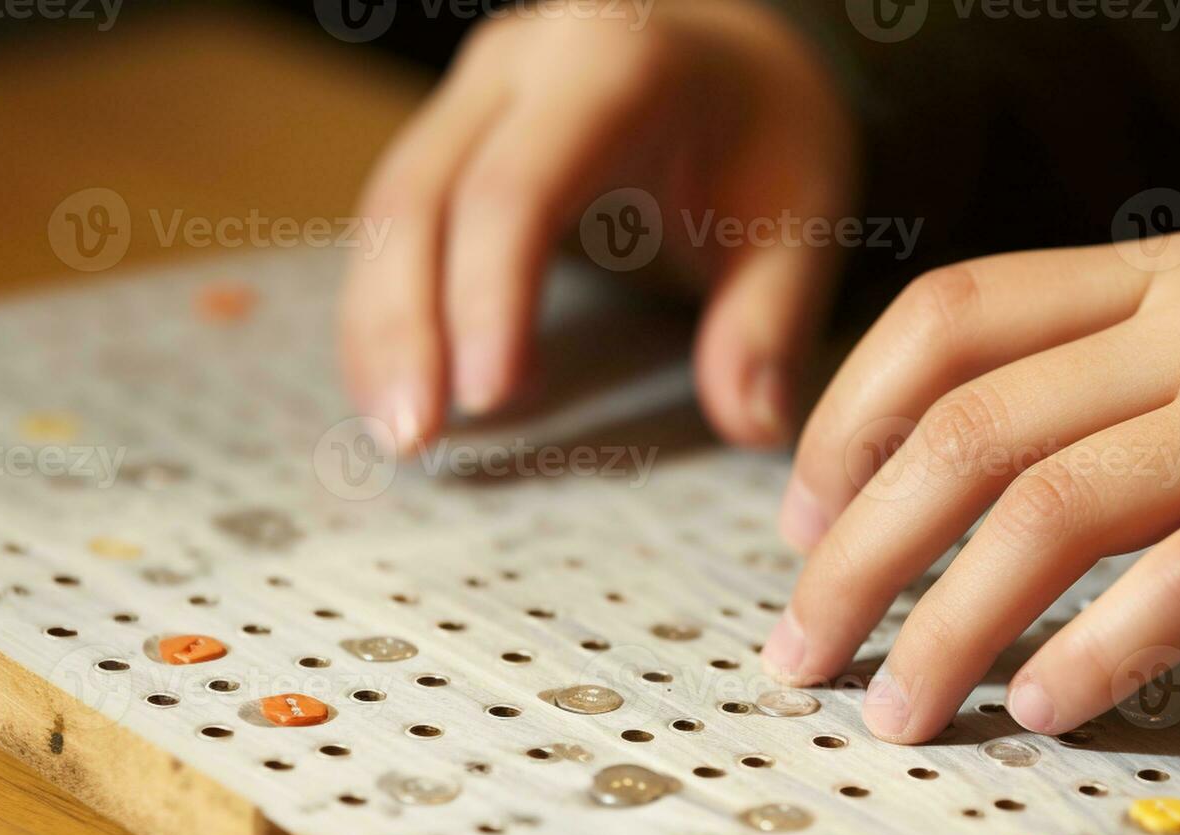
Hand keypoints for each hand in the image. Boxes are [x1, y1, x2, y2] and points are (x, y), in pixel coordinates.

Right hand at [339, 0, 855, 450]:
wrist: (739, 53)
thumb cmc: (768, 131)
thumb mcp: (800, 214)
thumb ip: (770, 320)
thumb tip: (751, 426)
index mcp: (613, 61)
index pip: (520, 186)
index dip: (492, 293)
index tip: (491, 397)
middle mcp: (522, 62)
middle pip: (424, 193)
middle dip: (407, 324)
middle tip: (413, 437)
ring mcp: (474, 91)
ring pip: (390, 206)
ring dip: (380, 326)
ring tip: (399, 433)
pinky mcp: (453, 130)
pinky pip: (396, 217)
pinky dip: (389, 307)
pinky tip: (399, 387)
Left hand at [763, 229, 1179, 741]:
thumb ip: (1118, 365)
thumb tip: (963, 461)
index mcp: (1163, 273)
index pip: (952, 316)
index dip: (849, 417)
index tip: (802, 515)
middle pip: (972, 430)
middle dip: (859, 550)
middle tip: (804, 647)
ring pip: (1055, 508)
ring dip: (951, 621)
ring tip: (899, 705)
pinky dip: (1102, 645)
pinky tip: (1048, 704)